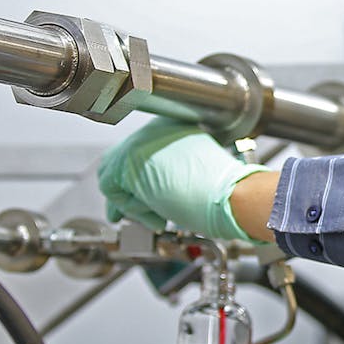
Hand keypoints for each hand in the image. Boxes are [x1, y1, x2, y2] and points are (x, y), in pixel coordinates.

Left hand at [97, 118, 267, 240]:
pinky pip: (112, 188)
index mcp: (172, 127)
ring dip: (131, 201)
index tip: (143, 199)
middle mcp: (154, 128)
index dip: (137, 181)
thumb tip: (146, 190)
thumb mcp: (194, 174)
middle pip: (120, 161)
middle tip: (134, 213)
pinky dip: (132, 208)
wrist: (231, 195)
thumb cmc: (224, 191)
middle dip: (125, 191)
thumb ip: (168, 174)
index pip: (140, 154)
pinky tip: (158, 215)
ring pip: (114, 175)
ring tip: (158, 216)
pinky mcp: (128, 160)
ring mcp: (140, 141)